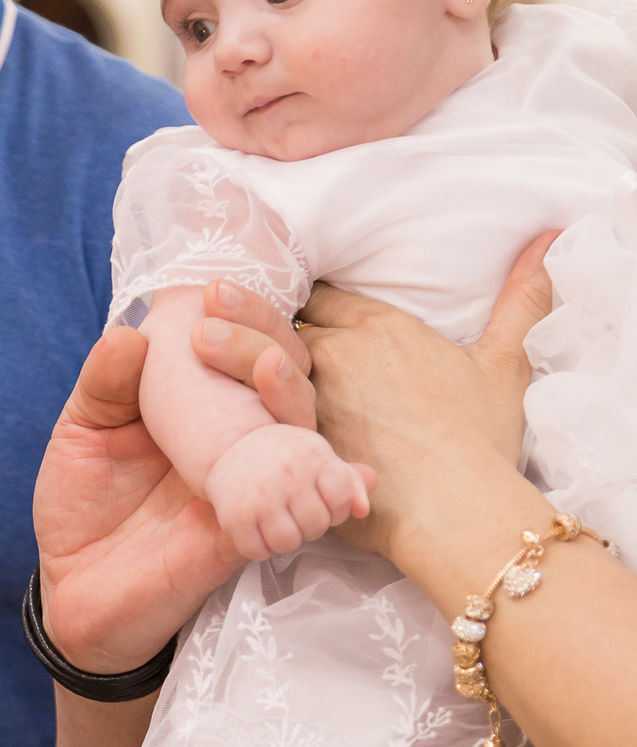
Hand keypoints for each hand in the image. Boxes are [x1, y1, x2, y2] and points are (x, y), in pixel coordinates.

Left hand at [33, 293, 306, 670]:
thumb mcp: (82, 432)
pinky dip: (335, 494)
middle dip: (263, 346)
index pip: (242, 347)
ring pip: (300, 435)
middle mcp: (236, 437)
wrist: (73, 590)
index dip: (242, 317)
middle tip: (220, 337)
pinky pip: (299, 513)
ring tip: (271, 377)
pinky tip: (353, 485)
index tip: (213, 293)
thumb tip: (130, 334)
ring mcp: (248, 485)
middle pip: (279, 380)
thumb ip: (104, 385)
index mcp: (201, 403)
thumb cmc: (83, 502)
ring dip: (294, 402)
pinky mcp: (249, 536)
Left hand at [194, 237, 555, 562]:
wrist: (461, 508)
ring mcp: (319, 402)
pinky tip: (203, 404)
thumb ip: (521, 299)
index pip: (329, 300)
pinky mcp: (303, 447)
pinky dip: (237, 406)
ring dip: (231, 345)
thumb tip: (551, 238)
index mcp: (381, 331)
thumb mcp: (505, 363)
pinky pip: (262, 420)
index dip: (303, 297)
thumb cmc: (481, 441)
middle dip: (250, 308)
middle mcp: (343, 357)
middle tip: (210, 292)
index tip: (277, 293)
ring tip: (195, 332)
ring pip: (265, 362)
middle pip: (288, 323)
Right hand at [205, 426, 372, 559]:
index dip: (337, 507)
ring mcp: (259, 496)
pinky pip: (257, 551)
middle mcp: (287, 474)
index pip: (342, 498)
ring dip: (285, 539)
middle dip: (310, 525)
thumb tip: (362, 511)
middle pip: (317, 526)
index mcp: (313, 456)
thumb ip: (349, 482)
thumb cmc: (287, 458)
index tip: (323, 500)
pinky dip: (259, 547)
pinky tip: (258, 528)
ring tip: (278, 521)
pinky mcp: (234, 516)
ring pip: (288, 543)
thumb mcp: (319, 459)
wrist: (231, 446)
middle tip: (296, 511)